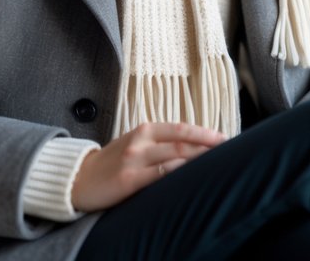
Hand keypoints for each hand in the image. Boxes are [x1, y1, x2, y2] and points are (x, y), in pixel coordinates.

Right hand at [71, 122, 226, 211]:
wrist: (78, 178)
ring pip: (174, 156)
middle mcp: (141, 140)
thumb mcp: (136, 144)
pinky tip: (192, 176)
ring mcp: (134, 159)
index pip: (182, 128)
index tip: (226, 139)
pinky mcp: (128, 179)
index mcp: (145, 130)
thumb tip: (194, 145)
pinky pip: (159, 175)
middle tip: (230, 150)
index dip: (206, 133)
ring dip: (198, 159)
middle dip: (209, 146)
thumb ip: (161, 142)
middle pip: (183, 141)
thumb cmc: (113, 162)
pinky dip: (178, 173)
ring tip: (218, 163)